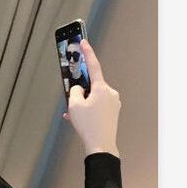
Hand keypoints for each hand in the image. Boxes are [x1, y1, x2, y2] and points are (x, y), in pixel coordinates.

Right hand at [62, 38, 120, 156]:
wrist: (101, 145)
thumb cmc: (89, 126)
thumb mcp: (74, 105)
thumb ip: (74, 92)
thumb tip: (79, 89)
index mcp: (102, 88)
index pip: (93, 66)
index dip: (88, 53)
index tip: (84, 42)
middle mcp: (110, 93)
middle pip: (92, 85)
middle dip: (81, 91)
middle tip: (72, 101)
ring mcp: (114, 103)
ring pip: (94, 97)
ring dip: (83, 103)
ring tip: (75, 116)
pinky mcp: (114, 112)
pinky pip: (98, 106)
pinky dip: (89, 110)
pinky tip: (80, 119)